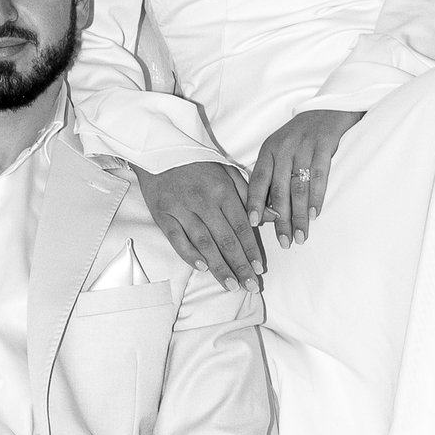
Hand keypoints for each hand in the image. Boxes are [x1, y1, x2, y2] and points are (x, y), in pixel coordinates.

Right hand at [141, 158, 264, 289]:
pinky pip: (177, 239)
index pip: (241, 226)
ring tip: (231, 285)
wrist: (160, 149)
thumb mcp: (228, 172)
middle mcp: (203, 201)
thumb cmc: (198, 163)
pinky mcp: (163, 214)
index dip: (251, 250)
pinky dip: (189, 254)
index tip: (260, 269)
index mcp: (222, 191)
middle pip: (225, 239)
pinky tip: (202, 268)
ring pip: (203, 243)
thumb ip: (250, 195)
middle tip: (250, 285)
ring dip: (219, 266)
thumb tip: (273, 217)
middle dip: (239, 265)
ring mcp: (181, 209)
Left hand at [244, 108, 362, 246]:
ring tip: (301, 236)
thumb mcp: (281, 149)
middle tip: (284, 243)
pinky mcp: (324, 144)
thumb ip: (273, 174)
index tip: (252, 224)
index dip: (255, 203)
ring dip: (299, 215)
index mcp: (269, 150)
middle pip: (279, 190)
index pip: (258, 180)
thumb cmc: (302, 135)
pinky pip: (319, 175)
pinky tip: (314, 214)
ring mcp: (304, 145)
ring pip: (298, 187)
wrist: (329, 108)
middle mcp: (283, 147)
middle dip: (281, 220)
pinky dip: (317, 197)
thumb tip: (267, 210)